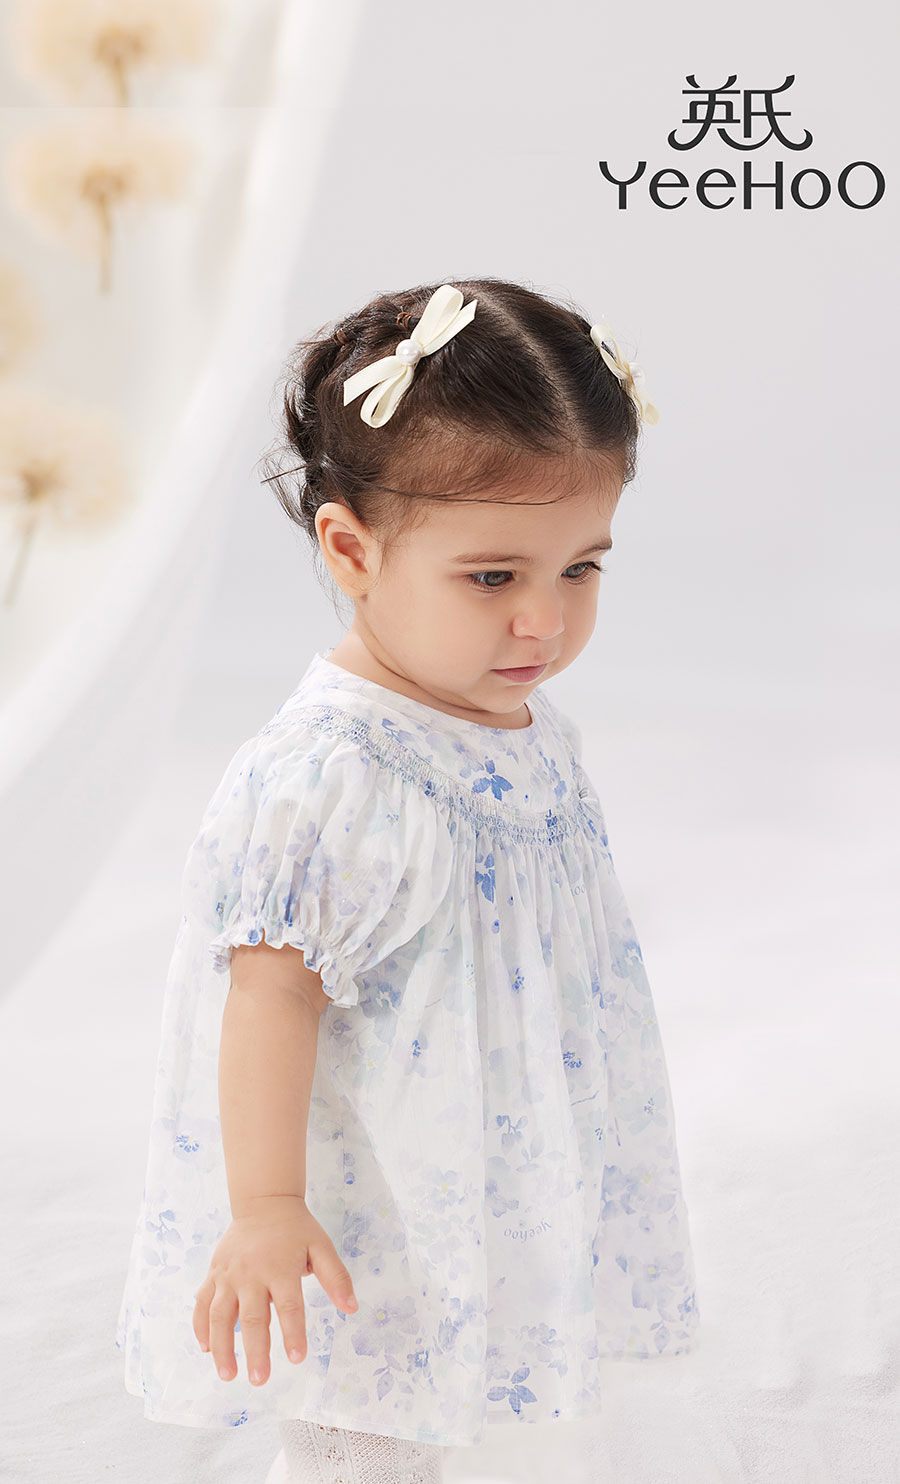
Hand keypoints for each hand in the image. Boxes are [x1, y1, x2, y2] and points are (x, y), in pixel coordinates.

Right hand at [192, 1195, 357, 1386]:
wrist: (263, 1202)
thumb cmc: (296, 1229)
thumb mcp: (321, 1246)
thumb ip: (336, 1277)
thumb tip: (352, 1308)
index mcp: (281, 1268)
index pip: (289, 1307)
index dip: (294, 1333)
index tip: (297, 1359)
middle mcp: (252, 1274)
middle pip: (253, 1317)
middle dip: (256, 1351)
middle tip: (260, 1380)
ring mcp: (229, 1275)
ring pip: (220, 1316)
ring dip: (222, 1347)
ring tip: (228, 1374)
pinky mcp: (214, 1274)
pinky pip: (202, 1303)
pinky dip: (200, 1327)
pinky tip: (205, 1349)